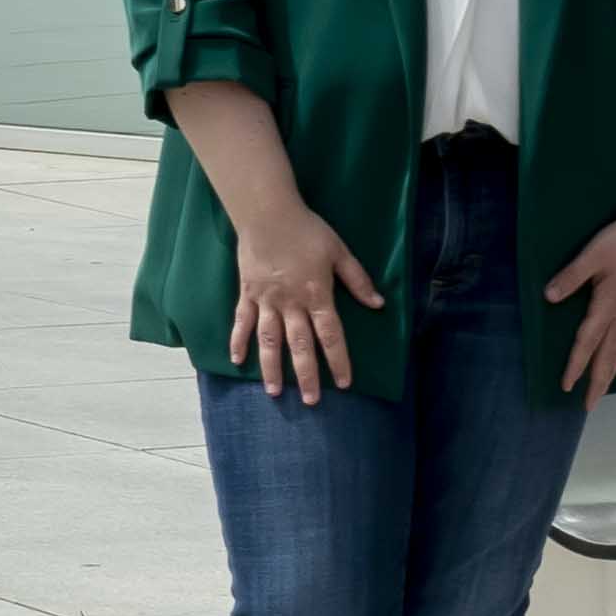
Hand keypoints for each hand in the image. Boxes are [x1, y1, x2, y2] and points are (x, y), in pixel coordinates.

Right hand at [221, 197, 375, 406]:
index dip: (338, 361)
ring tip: (275, 392)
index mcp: (316, 295)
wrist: (267, 213)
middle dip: (306, 375)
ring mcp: (266, 300)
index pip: (331, 335)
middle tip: (311, 401)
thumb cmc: (308, 230)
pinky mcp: (247, 293)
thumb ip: (357, 280)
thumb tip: (378, 304)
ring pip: (269, 341)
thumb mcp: (339, 252)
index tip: (344, 383)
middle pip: (300, 346)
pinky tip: (237, 360)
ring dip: (272, 368)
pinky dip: (238, 341)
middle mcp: (291, 304)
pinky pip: (242, 321)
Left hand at [543, 205, 615, 405]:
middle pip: (608, 356)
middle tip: (589, 406)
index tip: (566, 387)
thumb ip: (571, 276)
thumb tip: (549, 298)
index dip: (575, 366)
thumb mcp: (592, 255)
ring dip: (611, 371)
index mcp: (607, 305)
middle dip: (598, 382)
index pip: (587, 342)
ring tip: (604, 388)